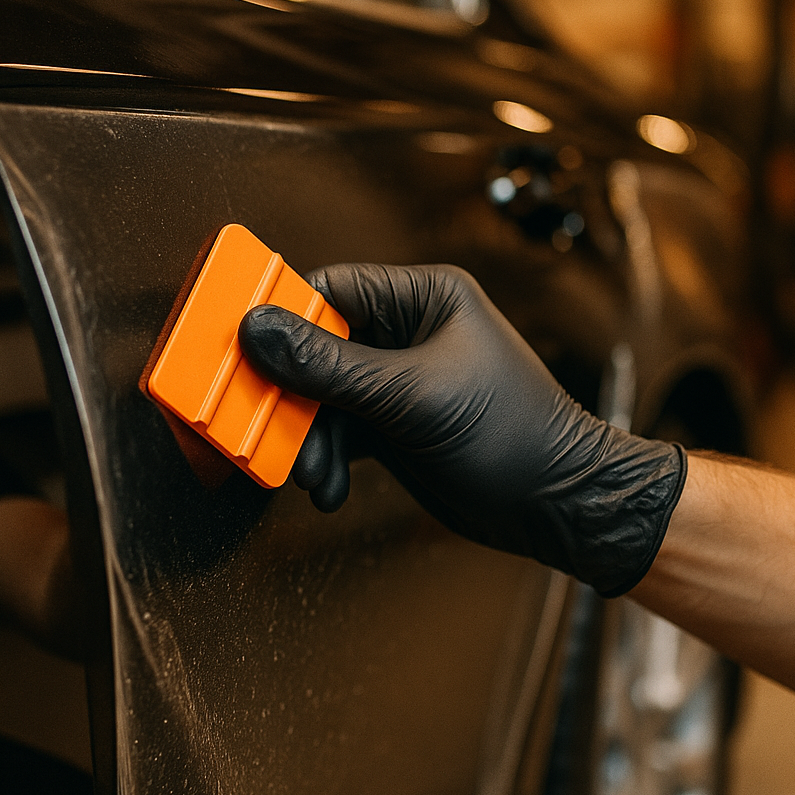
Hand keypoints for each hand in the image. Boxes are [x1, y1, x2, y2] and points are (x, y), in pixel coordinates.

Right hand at [239, 264, 684, 595]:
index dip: (281, 315)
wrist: (555, 504)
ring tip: (312, 474)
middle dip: (293, 394)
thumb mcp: (413, 396)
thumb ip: (332, 366)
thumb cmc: (511, 434)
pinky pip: (338, 429)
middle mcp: (408, 332)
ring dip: (308, 437)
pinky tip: (328, 487)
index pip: (331, 289)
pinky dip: (324, 457)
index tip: (238, 347)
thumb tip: (258, 329)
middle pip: (318, 346)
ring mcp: (398, 380)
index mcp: (424, 298)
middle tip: (264, 426)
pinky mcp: (393, 423)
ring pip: (322, 395)